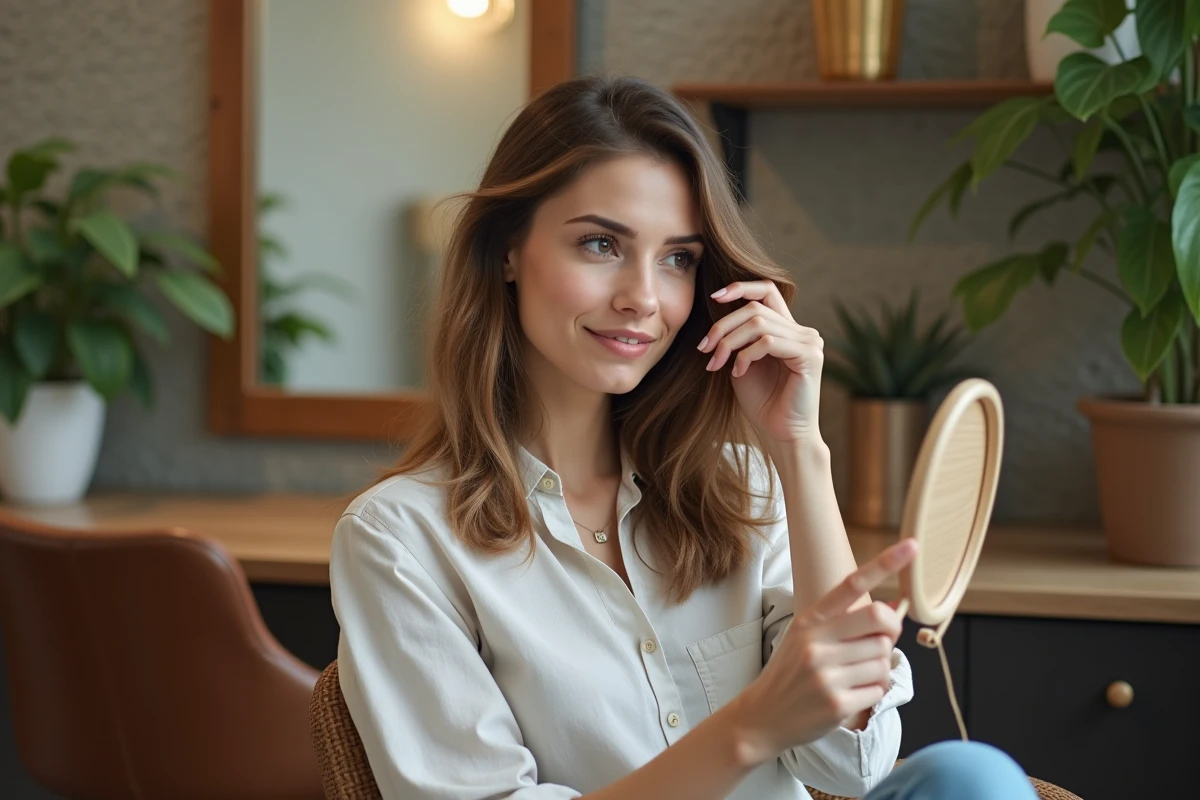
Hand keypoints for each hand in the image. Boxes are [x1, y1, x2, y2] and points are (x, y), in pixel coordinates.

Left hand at [698, 281, 823, 444]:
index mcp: (787, 329)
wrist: (781, 435)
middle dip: (723, 326)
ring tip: (716, 363)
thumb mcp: (742, 362)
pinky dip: (745, 355)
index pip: (767, 290)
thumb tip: (717, 314)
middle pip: (755, 308)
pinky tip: (738, 373)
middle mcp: (802, 331)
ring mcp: (809, 342)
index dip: (741, 287)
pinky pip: (767, 342)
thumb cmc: (762, 403)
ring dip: (729, 342)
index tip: (713, 297)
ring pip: (758, 323)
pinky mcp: (810, 355)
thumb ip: (738, 338)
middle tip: (704, 349)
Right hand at [726, 539, 916, 762]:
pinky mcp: (836, 703)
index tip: (912, 545)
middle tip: (882, 641)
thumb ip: (843, 623)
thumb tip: (893, 612)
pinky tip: (854, 694)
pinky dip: (874, 692)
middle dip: (891, 630)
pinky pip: (879, 689)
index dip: (885, 564)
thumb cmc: (792, 673)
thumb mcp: (805, 638)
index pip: (852, 584)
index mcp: (810, 620)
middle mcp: (816, 642)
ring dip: (879, 668)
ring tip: (856, 676)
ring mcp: (826, 674)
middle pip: (881, 620)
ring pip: (883, 659)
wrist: (763, 715)